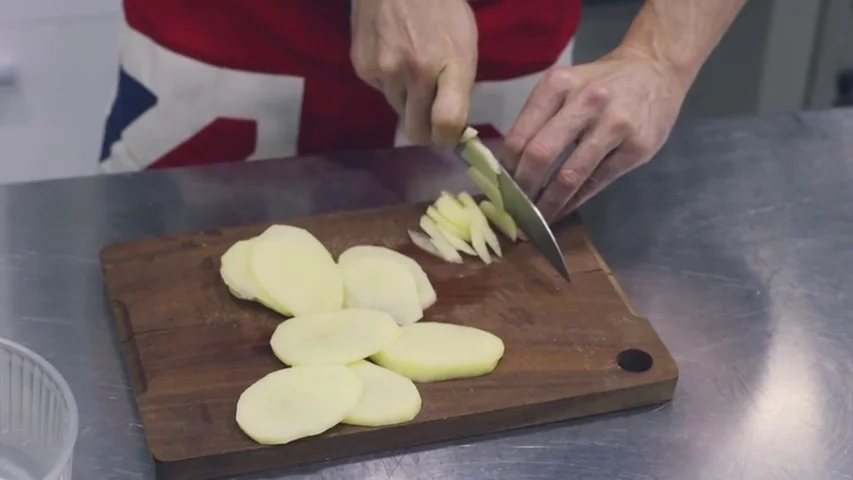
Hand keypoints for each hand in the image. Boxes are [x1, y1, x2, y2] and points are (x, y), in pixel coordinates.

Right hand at [350, 0, 477, 147]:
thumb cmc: (441, 8)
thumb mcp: (465, 44)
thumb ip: (460, 86)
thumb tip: (452, 127)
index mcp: (451, 64)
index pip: (447, 123)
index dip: (447, 139)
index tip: (447, 137)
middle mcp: (415, 72)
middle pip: (416, 131)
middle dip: (425, 129)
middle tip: (430, 114)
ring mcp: (385, 70)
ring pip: (397, 110)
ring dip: (406, 100)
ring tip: (410, 67)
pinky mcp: (362, 68)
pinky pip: (380, 91)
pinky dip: (388, 82)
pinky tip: (392, 54)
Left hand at [503, 47, 688, 221]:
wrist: (655, 69)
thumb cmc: (600, 83)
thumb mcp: (565, 86)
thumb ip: (538, 120)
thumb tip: (509, 168)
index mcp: (558, 85)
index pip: (519, 136)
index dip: (506, 170)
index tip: (500, 189)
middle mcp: (585, 100)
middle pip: (540, 155)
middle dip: (523, 189)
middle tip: (514, 210)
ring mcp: (615, 124)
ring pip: (569, 175)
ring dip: (548, 203)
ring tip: (535, 220)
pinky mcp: (637, 146)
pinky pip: (597, 181)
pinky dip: (574, 201)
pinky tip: (562, 209)